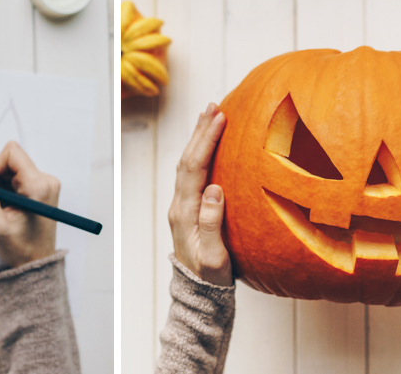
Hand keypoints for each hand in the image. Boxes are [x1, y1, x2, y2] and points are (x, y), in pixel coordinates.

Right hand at [0, 141, 59, 267]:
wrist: (37, 262)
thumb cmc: (21, 248)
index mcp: (39, 186)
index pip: (12, 154)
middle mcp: (46, 181)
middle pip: (10, 162)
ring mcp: (45, 185)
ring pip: (11, 172)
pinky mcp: (40, 190)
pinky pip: (16, 180)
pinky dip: (4, 192)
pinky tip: (2, 210)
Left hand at [167, 103, 231, 285]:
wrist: (199, 294)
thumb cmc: (211, 278)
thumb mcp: (214, 256)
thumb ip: (212, 223)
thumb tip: (214, 189)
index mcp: (185, 213)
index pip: (194, 168)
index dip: (206, 141)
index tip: (220, 118)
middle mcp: (180, 206)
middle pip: (187, 160)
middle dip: (200, 131)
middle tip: (214, 106)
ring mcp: (183, 206)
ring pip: (188, 165)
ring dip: (199, 139)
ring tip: (211, 115)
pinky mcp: (189, 209)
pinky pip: (193, 174)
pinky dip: (202, 153)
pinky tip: (211, 144)